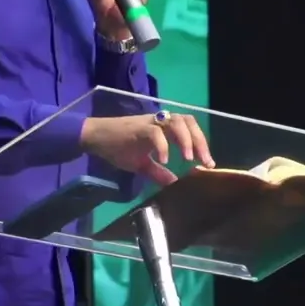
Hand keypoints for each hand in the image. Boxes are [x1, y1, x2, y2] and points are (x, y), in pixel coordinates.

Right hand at [81, 111, 213, 184]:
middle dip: (199, 141)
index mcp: (164, 128)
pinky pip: (155, 133)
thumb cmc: (118, 148)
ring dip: (185, 140)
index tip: (208, 164)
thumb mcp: (141, 165)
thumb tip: (174, 184)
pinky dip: (163, 146)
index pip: (190, 128)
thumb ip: (158, 173)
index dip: (201, 143)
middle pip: (187, 121)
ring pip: (175, 122)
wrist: (95, 138)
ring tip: (188, 159)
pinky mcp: (138, 127)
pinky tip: (165, 160)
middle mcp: (160, 121)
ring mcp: (149, 123)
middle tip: (204, 162)